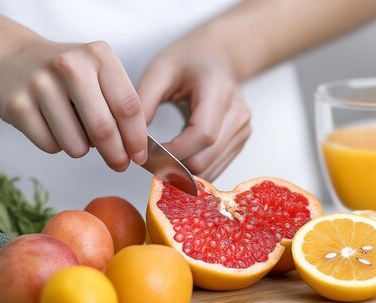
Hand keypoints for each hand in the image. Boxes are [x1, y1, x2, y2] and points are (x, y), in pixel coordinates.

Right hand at [0, 39, 147, 170]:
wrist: (13, 58)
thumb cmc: (67, 74)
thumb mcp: (99, 73)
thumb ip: (120, 104)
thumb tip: (136, 147)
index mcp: (98, 56)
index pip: (128, 106)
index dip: (137, 138)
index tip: (139, 155)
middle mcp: (70, 66)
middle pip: (103, 129)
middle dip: (116, 154)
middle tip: (119, 163)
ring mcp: (40, 84)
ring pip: (76, 144)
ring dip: (82, 149)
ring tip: (76, 132)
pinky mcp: (17, 105)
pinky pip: (50, 146)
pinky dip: (57, 146)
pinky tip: (52, 126)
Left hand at [137, 47, 250, 181]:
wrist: (218, 56)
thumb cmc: (188, 59)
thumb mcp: (159, 70)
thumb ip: (144, 102)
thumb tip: (132, 140)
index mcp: (219, 91)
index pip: (202, 135)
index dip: (173, 152)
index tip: (147, 153)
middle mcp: (238, 113)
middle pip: (206, 158)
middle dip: (173, 166)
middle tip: (148, 160)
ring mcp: (243, 130)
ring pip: (211, 170)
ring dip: (183, 173)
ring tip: (161, 159)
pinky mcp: (241, 141)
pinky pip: (216, 168)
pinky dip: (194, 171)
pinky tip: (178, 158)